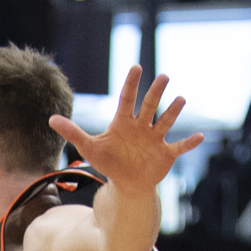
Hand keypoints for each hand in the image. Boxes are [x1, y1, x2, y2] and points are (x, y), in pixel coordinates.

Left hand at [52, 66, 203, 192]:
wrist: (127, 183)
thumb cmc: (109, 161)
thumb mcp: (89, 147)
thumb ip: (72, 132)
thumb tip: (51, 118)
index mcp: (124, 122)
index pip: (127, 99)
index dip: (131, 84)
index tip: (136, 67)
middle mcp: (142, 127)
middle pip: (149, 106)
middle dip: (155, 93)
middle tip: (164, 77)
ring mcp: (155, 139)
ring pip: (165, 122)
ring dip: (173, 112)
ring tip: (180, 99)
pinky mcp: (166, 154)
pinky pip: (179, 147)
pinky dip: (189, 143)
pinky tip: (199, 136)